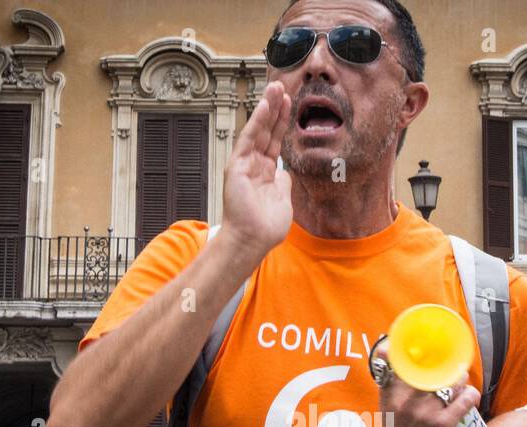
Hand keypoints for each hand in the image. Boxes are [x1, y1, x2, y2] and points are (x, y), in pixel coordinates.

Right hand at [218, 81, 293, 261]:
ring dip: (266, 108)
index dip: (282, 122)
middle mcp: (254, 166)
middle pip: (266, 131)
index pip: (275, 141)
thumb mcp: (283, 202)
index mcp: (266, 173)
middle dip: (274, 108)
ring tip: (274, 88)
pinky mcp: (237, 166)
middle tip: (280, 86)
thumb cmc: (265, 228)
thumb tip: (285, 172)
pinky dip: (257, 121)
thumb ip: (283, 184)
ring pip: (257, 130)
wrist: (252, 241)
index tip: (289, 104)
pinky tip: (264, 106)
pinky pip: (248, 139)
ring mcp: (245, 165)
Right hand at [374, 341, 480, 426]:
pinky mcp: (443, 424)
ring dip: (460, 380)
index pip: (397, 362)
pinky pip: (464, 399)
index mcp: (390, 396)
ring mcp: (425, 412)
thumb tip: (398, 366)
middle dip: (444, 365)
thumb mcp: (387, 414)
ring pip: (450, 381)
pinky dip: (470, 395)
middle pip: (430, 368)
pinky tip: (470, 396)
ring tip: (461, 384)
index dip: (405, 348)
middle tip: (450, 366)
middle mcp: (406, 401)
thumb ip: (392, 389)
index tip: (418, 344)